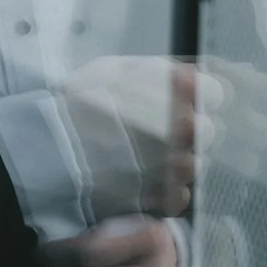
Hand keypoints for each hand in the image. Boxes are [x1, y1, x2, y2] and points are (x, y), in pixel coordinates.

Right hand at [56, 56, 217, 219]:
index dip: (196, 99)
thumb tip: (188, 74)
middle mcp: (189, 127)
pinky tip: (138, 180)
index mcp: (180, 89)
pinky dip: (163, 191)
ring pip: (195, 164)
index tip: (182, 105)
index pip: (216, 93)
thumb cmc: (76, 106)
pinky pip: (180, 195)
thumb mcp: (112, 69)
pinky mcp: (168, 197)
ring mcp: (181, 165)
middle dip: (187, 133)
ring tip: (140, 160)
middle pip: (208, 131)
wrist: (49, 152)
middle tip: (155, 134)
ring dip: (175, 163)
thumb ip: (156, 70)